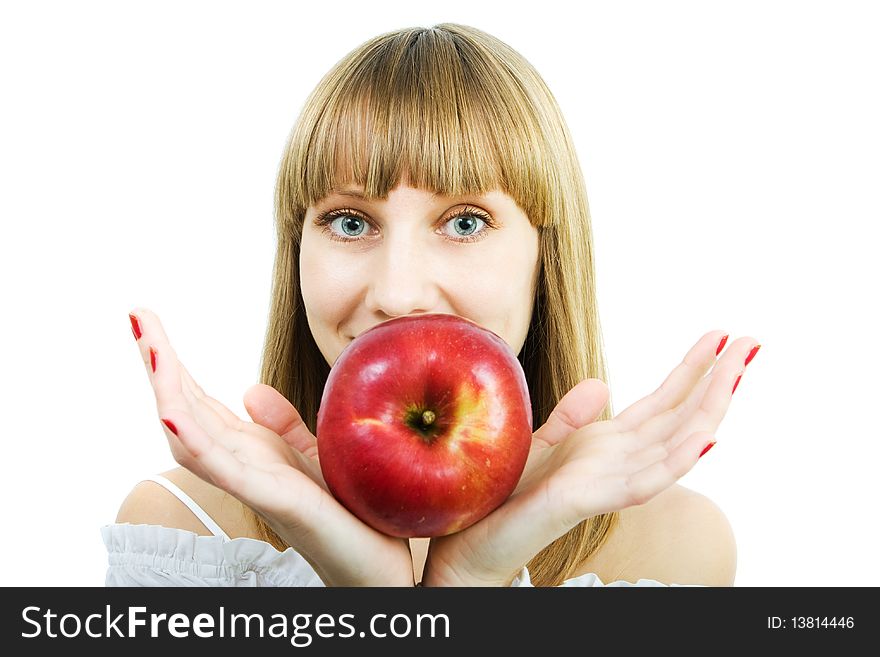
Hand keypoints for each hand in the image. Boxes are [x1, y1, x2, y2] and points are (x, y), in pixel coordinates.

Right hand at [129, 308, 413, 585]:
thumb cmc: (348, 510)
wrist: (377, 566)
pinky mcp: (275, 499)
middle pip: (187, 409)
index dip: (173, 363)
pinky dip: (194, 441)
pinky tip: (172, 411)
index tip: (148, 319)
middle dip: (160, 363)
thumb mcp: (314, 453)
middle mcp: (243, 465)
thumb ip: (283, 425)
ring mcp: (253, 483)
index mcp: (251, 452)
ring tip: (150, 346)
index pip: (200, 402)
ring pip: (193, 435)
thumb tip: (249, 388)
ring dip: (167, 391)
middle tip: (137, 313)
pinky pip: (225, 469)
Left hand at [422, 330, 758, 585]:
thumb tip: (603, 383)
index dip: (691, 370)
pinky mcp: (588, 498)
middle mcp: (618, 461)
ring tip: (739, 370)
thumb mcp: (542, 441)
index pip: (661, 402)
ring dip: (710, 406)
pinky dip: (678, 459)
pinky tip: (706, 434)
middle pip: (679, 416)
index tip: (719, 336)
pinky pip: (644, 480)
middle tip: (752, 341)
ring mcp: (609, 481)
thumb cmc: (506, 494)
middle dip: (716, 379)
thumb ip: (573, 417)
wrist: (470, 539)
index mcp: (608, 445)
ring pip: (675, 442)